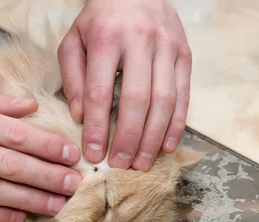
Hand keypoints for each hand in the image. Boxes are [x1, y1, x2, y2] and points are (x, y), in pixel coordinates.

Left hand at [58, 0, 191, 170]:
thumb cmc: (101, 20)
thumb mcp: (75, 40)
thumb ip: (73, 77)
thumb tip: (80, 116)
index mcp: (107, 38)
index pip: (100, 92)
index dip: (97, 128)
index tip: (94, 154)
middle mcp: (140, 41)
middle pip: (136, 100)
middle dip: (128, 138)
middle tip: (121, 165)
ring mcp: (167, 48)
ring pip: (164, 101)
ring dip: (153, 137)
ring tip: (143, 162)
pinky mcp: (185, 54)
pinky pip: (183, 95)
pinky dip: (176, 124)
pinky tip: (166, 145)